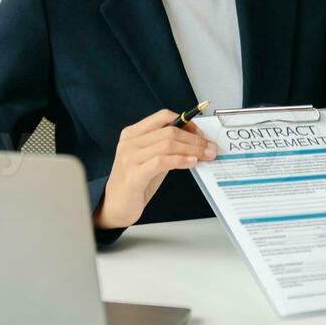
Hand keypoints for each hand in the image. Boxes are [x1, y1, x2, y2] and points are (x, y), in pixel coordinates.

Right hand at [94, 109, 217, 229]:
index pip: (163, 117)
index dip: (186, 122)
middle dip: (195, 138)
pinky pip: (162, 162)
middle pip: (169, 131)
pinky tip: (192, 162)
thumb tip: (196, 141)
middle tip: (210, 147)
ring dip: (192, 149)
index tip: (201, 133)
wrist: (115, 207)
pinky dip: (181, 160)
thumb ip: (167, 147)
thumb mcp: (151, 158)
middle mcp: (129, 143)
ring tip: (206, 155)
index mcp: (132, 133)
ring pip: (168, 144)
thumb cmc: (136, 182)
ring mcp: (129, 158)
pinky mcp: (133, 175)